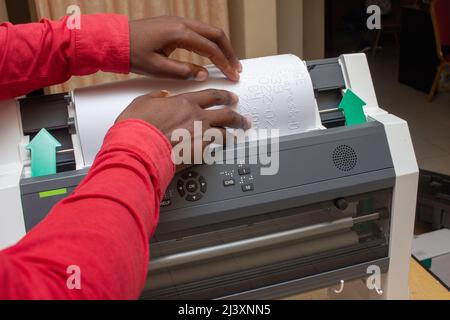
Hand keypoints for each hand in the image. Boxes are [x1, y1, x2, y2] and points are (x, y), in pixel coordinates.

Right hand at [116, 90, 251, 169]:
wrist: (139, 147)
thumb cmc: (137, 127)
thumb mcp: (142, 103)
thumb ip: (156, 97)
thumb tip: (162, 96)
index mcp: (184, 102)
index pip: (211, 96)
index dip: (224, 96)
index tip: (230, 98)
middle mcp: (197, 117)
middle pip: (226, 114)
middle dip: (237, 116)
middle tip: (243, 118)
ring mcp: (200, 135)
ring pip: (225, 133)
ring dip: (233, 135)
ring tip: (237, 137)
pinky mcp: (199, 152)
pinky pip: (215, 150)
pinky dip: (219, 150)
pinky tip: (221, 152)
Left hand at [129, 16, 241, 81]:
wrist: (114, 40)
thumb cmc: (132, 53)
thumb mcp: (158, 68)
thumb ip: (184, 72)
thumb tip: (204, 75)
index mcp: (179, 33)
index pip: (211, 49)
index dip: (224, 64)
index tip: (232, 76)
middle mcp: (182, 24)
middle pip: (216, 34)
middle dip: (229, 52)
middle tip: (236, 68)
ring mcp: (178, 22)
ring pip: (209, 31)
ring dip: (221, 46)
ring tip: (229, 62)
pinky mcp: (174, 25)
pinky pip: (199, 32)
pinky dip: (210, 43)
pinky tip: (212, 54)